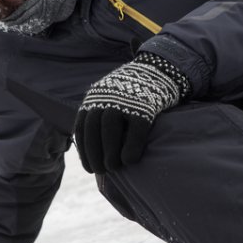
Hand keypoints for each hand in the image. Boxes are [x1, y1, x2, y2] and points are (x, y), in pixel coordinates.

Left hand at [74, 53, 188, 172]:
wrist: (159, 71)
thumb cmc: (134, 94)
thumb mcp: (111, 98)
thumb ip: (102, 117)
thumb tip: (96, 150)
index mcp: (95, 97)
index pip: (82, 127)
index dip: (84, 150)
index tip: (89, 168)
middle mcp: (106, 97)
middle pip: (93, 129)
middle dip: (94, 153)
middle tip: (101, 171)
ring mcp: (125, 100)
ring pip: (110, 129)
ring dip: (109, 152)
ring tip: (113, 168)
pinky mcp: (145, 105)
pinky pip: (136, 129)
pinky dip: (131, 147)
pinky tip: (130, 161)